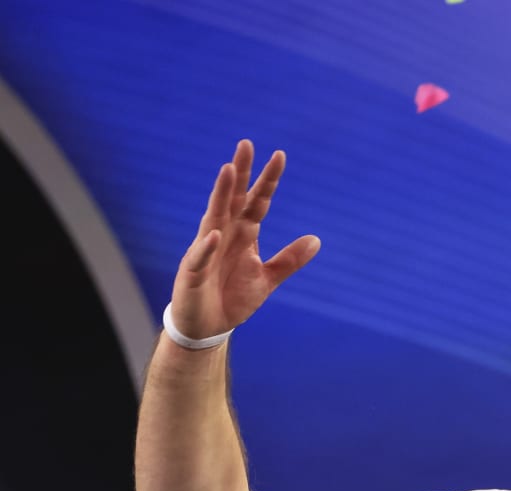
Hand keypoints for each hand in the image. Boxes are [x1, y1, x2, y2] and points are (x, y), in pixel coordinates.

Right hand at [169, 139, 319, 342]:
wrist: (208, 326)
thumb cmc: (232, 298)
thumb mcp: (267, 279)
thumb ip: (289, 260)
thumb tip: (316, 239)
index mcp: (243, 235)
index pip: (257, 202)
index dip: (267, 181)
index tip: (279, 155)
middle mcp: (223, 235)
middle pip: (233, 198)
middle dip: (240, 173)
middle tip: (246, 144)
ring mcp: (206, 250)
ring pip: (213, 216)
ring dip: (221, 194)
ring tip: (228, 170)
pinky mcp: (193, 272)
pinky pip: (201, 256)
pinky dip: (207, 247)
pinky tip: (214, 234)